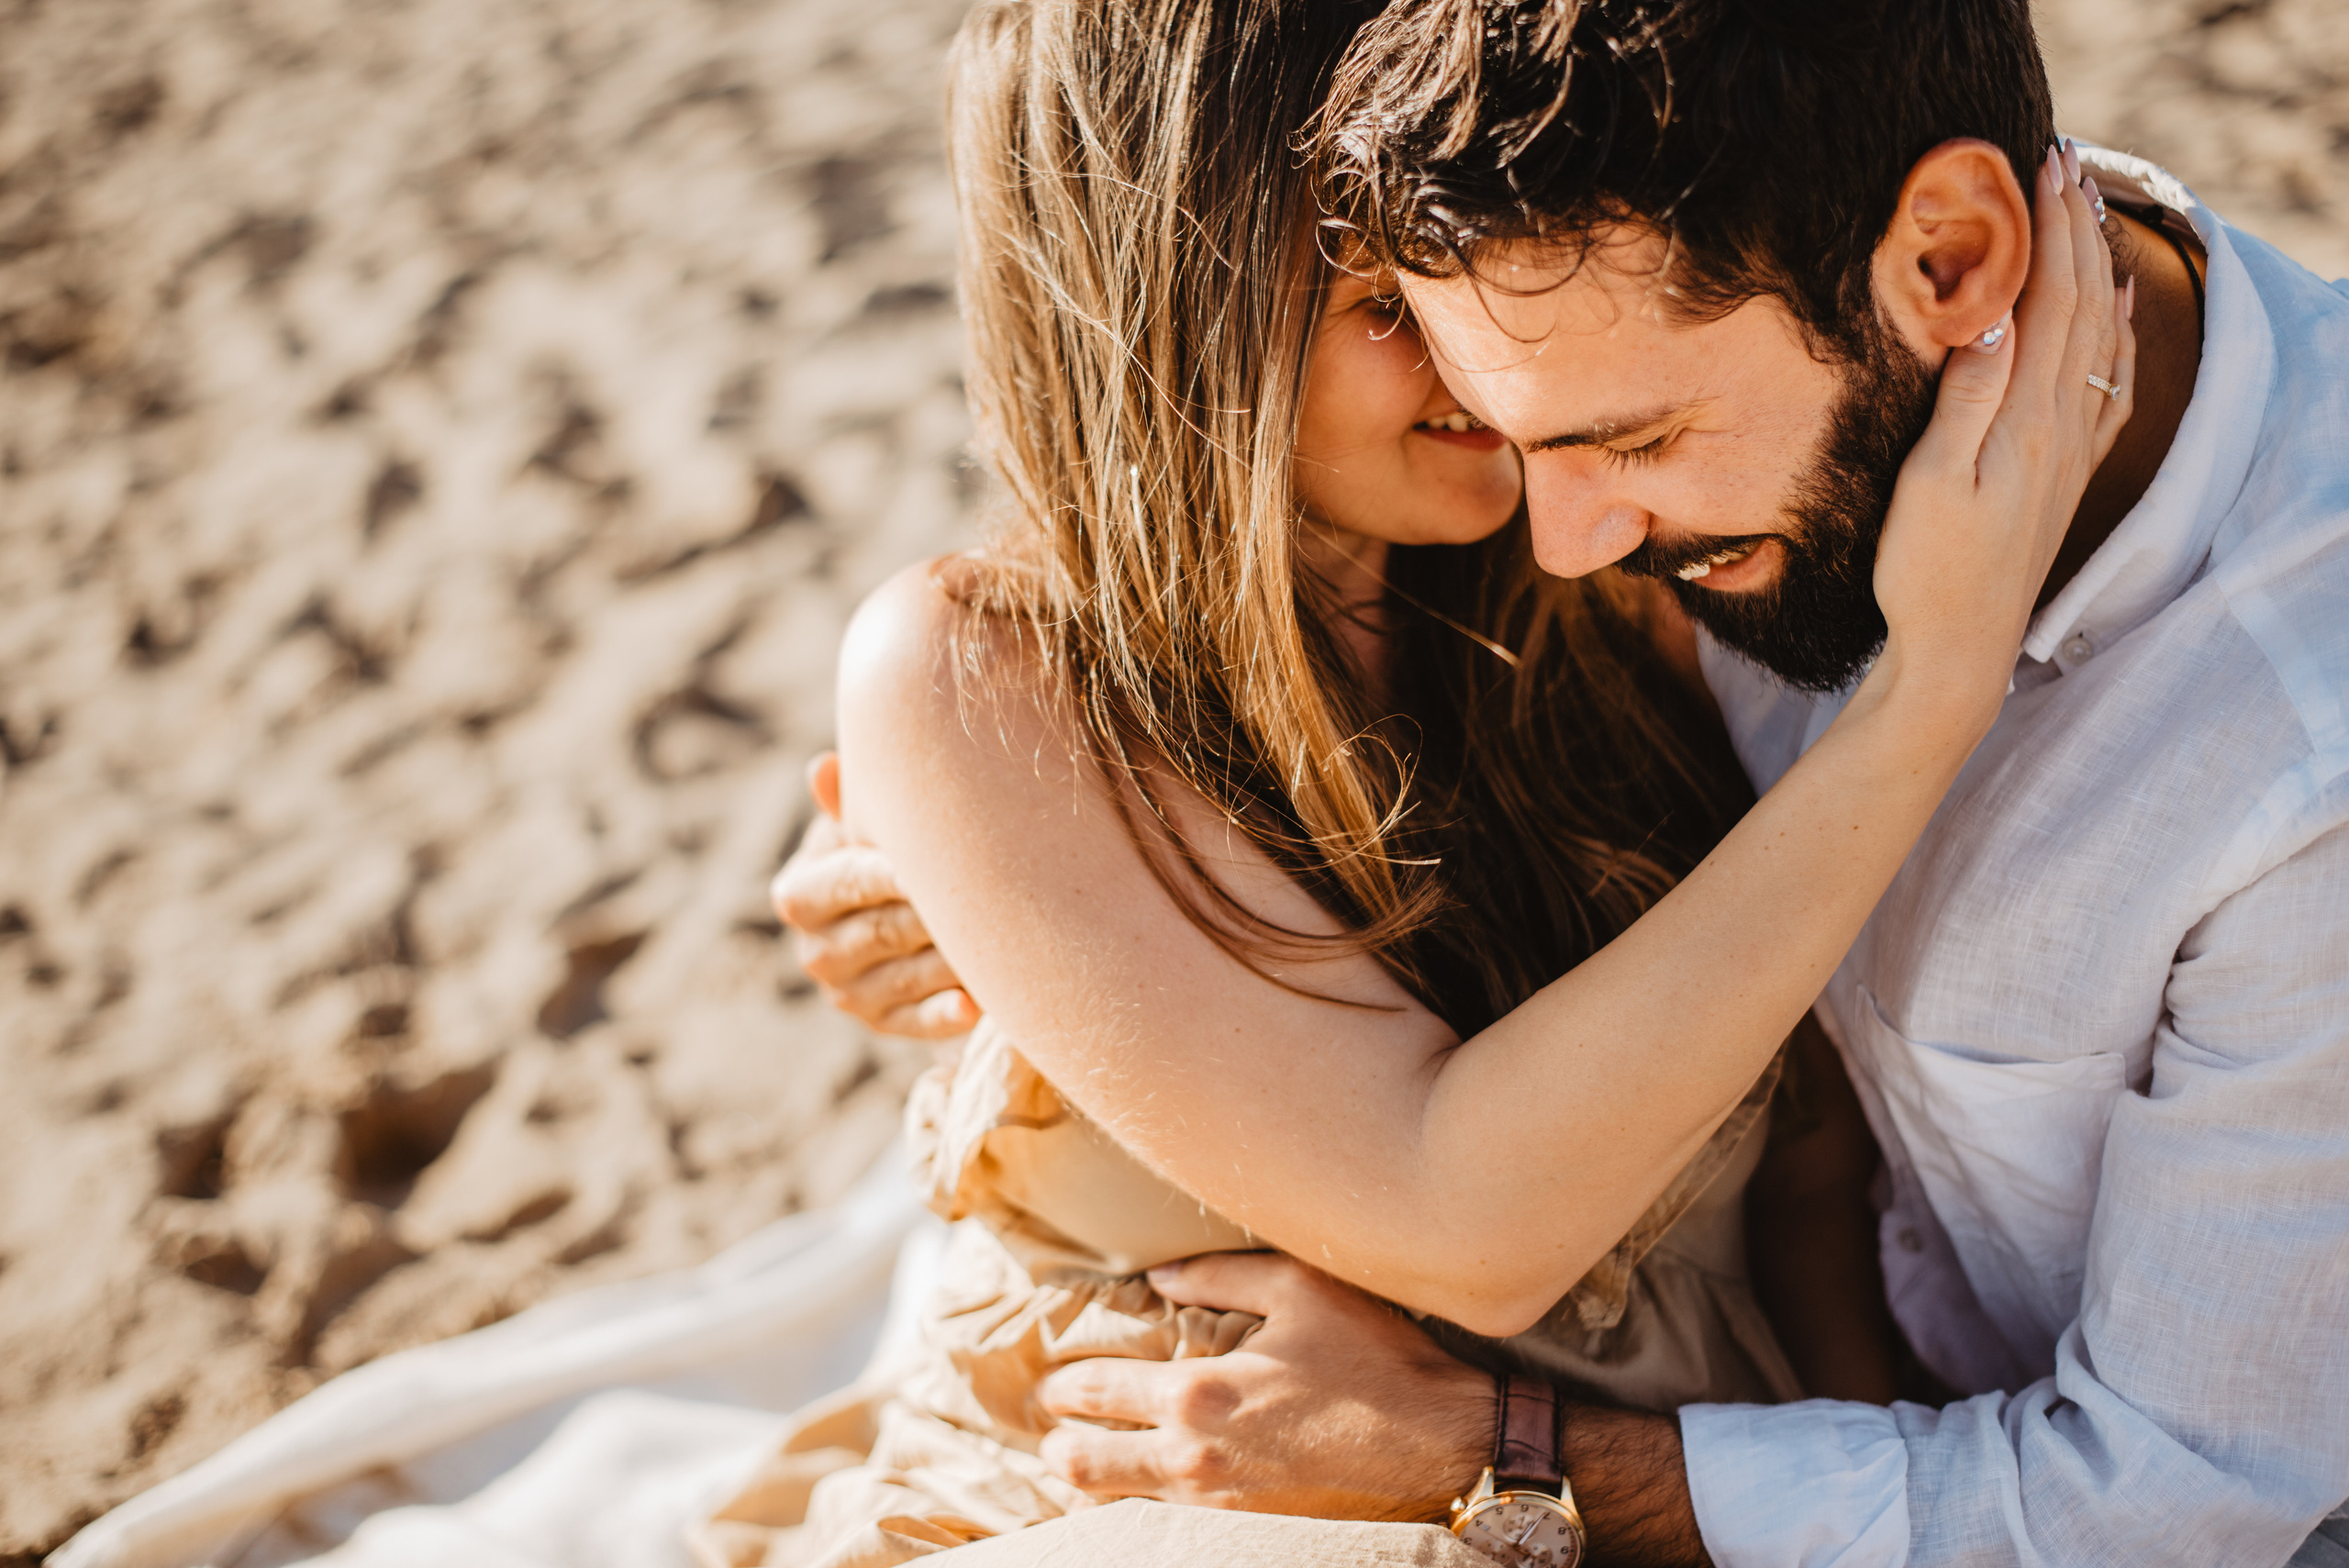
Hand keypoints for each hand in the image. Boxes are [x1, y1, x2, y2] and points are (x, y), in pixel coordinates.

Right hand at [770, 753, 977, 1037]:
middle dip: (935, 913)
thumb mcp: (863, 823)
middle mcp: (817, 952)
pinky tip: (975, 1005)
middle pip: (883, 930)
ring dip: (954, 958)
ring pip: (909, 975)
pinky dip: (947, 1015)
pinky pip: (919, 1023)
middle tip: (989, 897)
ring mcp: (849, 995)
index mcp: (800, 895)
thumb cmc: (886, 850)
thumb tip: (822, 768)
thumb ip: (847, 801)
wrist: (901, 909)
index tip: (930, 864)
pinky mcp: (885, 1025)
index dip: (889, 872)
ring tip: (1000, 938)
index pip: (847, 881)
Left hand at [1035, 1252, 1491, 1521]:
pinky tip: (1144, 1494)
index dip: (1064, 1385)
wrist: (1442, 1446)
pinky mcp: (1246, 1530)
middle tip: (1053, 1428)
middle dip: (1058, 1443)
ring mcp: (1218, 1503)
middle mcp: (1194, 1455)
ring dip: (1094, 1482)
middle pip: (1084, 1464)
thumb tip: (1159, 1278)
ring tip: (1086, 1464)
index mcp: (1198, 1391)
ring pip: (1118, 1504)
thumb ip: (1219, 1276)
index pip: (1095, 1390)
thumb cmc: (1376, 1360)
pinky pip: (1165, 1526)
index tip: (1054, 1380)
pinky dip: (1141, 1509)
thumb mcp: (1300, 1290)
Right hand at [1873, 142, 2135, 704]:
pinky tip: (2119, 316)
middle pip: (2084, 305)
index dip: (2050, 228)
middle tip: (2064, 167)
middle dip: (2077, 230)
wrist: (1960, 650)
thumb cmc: (1928, 572)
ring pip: (2103, 337)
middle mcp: (2063, 426)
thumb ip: (1964, 400)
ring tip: (2090, 216)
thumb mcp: (1928, 484)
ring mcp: (2072, 452)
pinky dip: (2120, 335)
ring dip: (2099, 269)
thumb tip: (1993, 318)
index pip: (2050, 299)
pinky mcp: (2066, 476)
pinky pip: (2111, 386)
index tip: (2041, 167)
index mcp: (2028, 419)